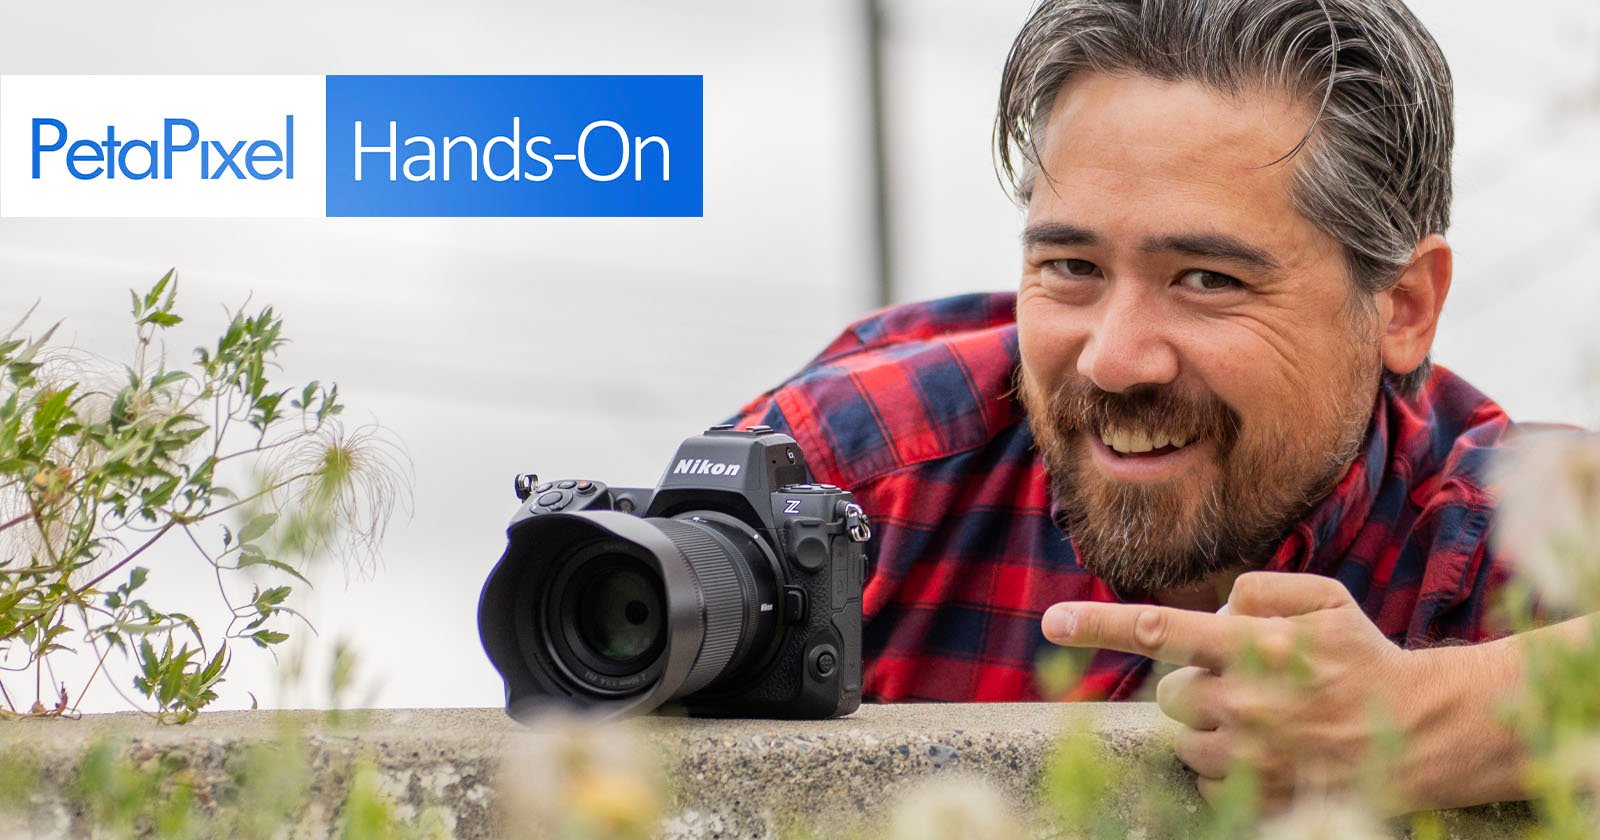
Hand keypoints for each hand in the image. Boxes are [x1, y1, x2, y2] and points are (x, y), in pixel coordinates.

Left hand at [1041, 572, 1419, 811]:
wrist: (1423, 731)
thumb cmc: (1364, 657)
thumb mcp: (1323, 599)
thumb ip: (1258, 590)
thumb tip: (1214, 612)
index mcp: (1252, 646)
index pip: (1157, 629)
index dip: (1097, 625)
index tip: (1049, 620)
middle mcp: (1244, 701)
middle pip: (1170, 693)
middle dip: (1196, 686)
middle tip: (1244, 684)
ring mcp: (1251, 754)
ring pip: (1186, 740)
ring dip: (1212, 728)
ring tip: (1267, 720)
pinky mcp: (1259, 795)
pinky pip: (1209, 783)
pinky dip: (1229, 768)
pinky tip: (1274, 753)